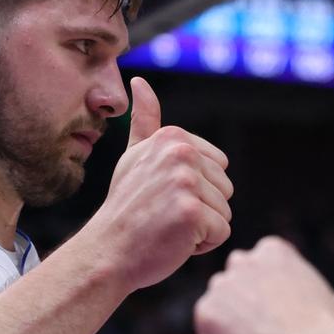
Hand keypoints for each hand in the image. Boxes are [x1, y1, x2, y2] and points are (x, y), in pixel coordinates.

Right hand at [80, 77, 233, 291]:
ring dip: (201, 229)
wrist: (107, 251)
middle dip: (201, 210)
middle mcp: (181, 153)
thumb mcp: (134, 158)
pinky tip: (172, 241)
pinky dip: (201, 246)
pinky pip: (221, 233)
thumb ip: (145, 121)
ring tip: (167, 228)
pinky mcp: (192, 212)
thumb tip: (139, 81)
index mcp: (172, 137)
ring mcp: (186, 182)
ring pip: (225, 212)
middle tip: (163, 215)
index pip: (218, 167)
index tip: (162, 196)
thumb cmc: (125, 209)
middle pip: (225, 190)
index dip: (195, 189)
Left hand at [194, 237, 333, 333]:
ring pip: (217, 306)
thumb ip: (325, 298)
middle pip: (234, 280)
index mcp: (273, 251)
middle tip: (263, 330)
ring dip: (229, 324)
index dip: (269, 293)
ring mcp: (220, 287)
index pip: (259, 265)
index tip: (281, 313)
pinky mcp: (205, 315)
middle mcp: (241, 261)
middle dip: (243, 301)